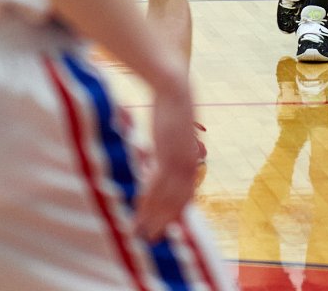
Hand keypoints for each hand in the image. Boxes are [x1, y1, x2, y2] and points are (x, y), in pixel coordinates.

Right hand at [133, 73, 196, 240]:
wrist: (174, 87)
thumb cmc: (173, 108)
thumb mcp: (176, 132)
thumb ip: (172, 149)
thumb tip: (163, 160)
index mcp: (191, 160)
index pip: (186, 195)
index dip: (175, 214)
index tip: (164, 229)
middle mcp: (189, 164)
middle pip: (177, 203)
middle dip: (163, 222)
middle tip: (150, 240)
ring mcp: (179, 160)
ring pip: (166, 198)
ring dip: (152, 218)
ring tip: (140, 233)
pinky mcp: (166, 153)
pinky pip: (155, 184)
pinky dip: (146, 201)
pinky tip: (136, 211)